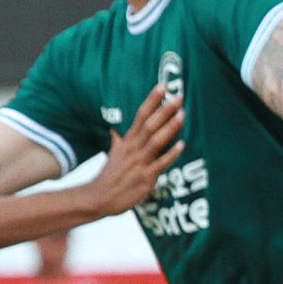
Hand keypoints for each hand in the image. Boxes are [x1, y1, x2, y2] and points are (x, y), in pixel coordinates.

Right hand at [85, 81, 185, 216]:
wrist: (100, 198)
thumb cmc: (110, 176)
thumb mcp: (113, 154)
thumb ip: (117, 140)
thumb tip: (114, 129)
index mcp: (127, 141)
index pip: (140, 115)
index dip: (152, 100)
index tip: (163, 86)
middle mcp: (133, 149)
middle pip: (149, 124)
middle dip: (164, 110)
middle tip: (178, 96)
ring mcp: (139, 163)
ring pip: (155, 141)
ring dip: (169, 128)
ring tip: (182, 115)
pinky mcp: (145, 178)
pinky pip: (160, 164)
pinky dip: (171, 154)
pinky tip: (182, 145)